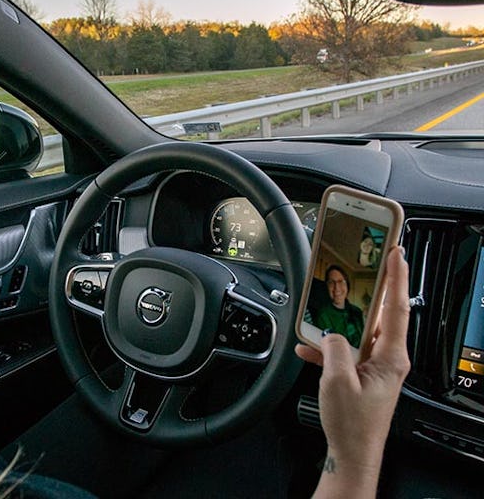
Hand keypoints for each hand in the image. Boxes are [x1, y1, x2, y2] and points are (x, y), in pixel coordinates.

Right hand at [296, 246, 410, 496]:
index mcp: (391, 358)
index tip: (396, 254)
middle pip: (381, 314)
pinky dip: (328, 346)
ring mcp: (375, 366)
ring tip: (327, 306)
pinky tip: (309, 347)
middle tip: (368, 264)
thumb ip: (334, 348)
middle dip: (372, 289)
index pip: (397, 308)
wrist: (352, 453)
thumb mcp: (338, 381)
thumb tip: (330, 332)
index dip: (396, 278)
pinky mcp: (362, 374)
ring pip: (360, 331)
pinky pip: (346, 349)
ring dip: (341, 320)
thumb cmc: (353, 425)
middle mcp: (387, 359)